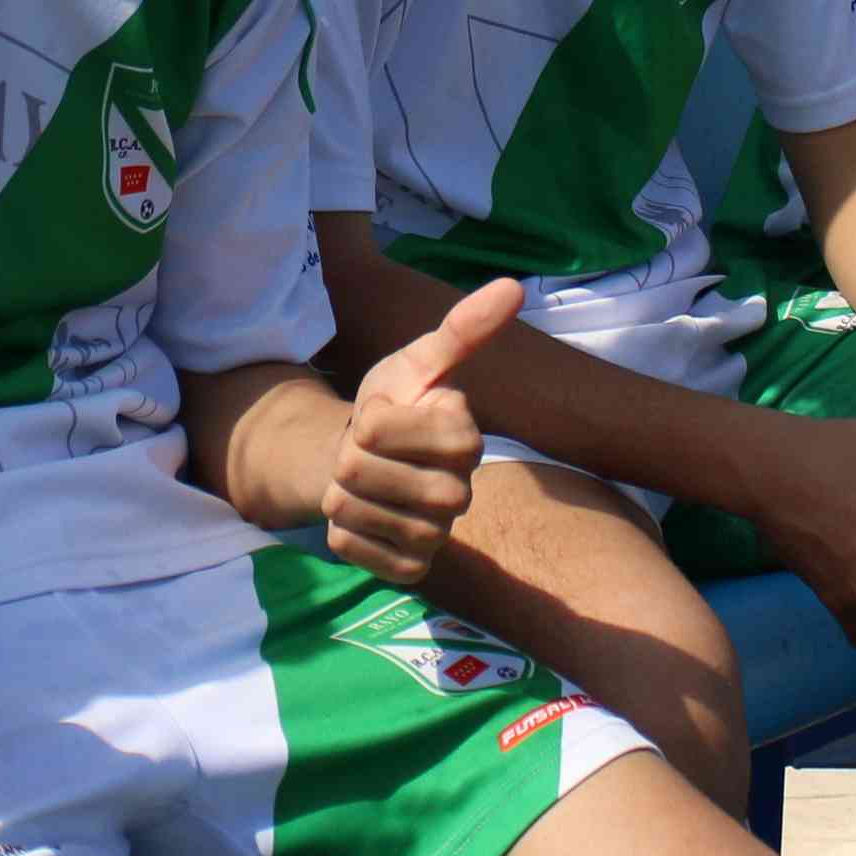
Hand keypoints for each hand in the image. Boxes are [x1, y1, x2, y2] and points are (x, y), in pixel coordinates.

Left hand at [325, 278, 514, 583]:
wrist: (364, 462)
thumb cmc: (393, 405)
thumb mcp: (416, 362)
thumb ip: (462, 329)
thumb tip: (514, 286)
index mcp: (466, 438)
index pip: (386, 428)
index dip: (369, 420)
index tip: (376, 415)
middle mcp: (461, 493)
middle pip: (368, 473)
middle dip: (348, 458)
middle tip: (360, 453)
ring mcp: (437, 535)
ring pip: (357, 512)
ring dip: (341, 492)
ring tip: (357, 483)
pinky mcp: (411, 569)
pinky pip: (352, 548)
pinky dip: (341, 529)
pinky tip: (360, 516)